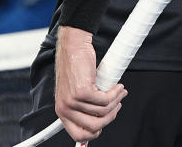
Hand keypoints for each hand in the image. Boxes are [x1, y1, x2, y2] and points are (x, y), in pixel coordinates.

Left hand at [54, 26, 126, 142]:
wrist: (74, 46)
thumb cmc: (76, 67)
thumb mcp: (75, 93)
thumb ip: (84, 108)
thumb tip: (100, 122)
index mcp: (62, 110)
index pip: (78, 135)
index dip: (94, 133)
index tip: (104, 124)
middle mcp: (65, 107)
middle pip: (95, 127)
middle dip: (110, 117)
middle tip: (116, 105)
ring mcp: (72, 100)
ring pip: (103, 112)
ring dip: (115, 102)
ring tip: (118, 92)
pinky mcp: (82, 90)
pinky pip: (105, 100)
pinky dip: (115, 94)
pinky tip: (116, 86)